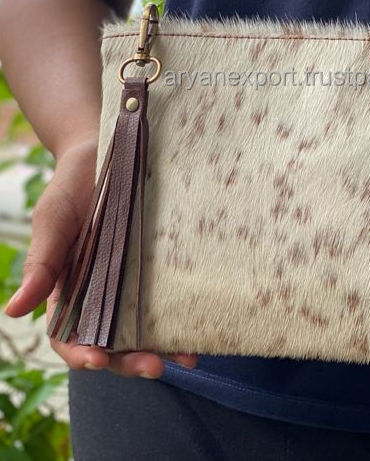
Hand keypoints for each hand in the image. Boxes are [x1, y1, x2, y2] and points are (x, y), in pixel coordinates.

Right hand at [3, 137, 197, 376]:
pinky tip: (201, 328)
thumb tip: (13, 311)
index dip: (81, 353)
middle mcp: (102, 293)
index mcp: (69, 290)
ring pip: (145, 327)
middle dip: (129, 361)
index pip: (70, 335)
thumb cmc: (72, 187)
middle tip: (154, 368)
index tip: (96, 361)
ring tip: (187, 359)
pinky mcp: (159, 266)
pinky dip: (182, 316)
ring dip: (163, 347)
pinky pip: (169, 296)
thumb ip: (41, 263)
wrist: (109, 150)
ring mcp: (133, 281)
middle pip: (113, 341)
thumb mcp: (53, 221)